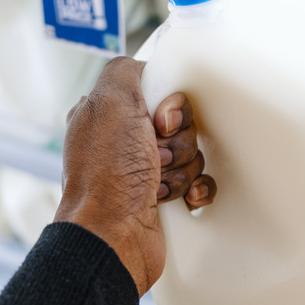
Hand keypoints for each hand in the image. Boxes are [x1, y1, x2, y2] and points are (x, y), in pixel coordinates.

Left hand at [54, 57, 215, 295]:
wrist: (113, 236)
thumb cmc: (107, 178)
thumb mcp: (110, 102)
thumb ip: (125, 71)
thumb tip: (144, 68)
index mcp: (107, 115)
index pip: (157, 92)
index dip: (168, 107)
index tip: (160, 120)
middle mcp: (122, 142)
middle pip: (179, 123)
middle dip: (176, 141)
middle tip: (155, 154)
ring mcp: (141, 172)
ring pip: (190, 152)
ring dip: (182, 167)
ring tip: (157, 181)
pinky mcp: (160, 198)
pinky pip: (197, 181)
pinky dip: (194, 188)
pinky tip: (180, 196)